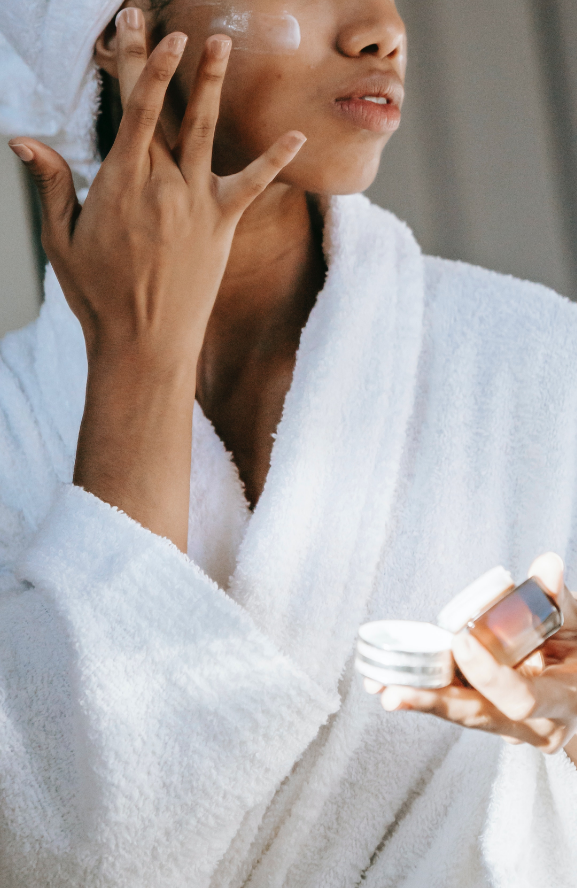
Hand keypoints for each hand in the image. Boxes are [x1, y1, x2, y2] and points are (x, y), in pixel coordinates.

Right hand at [8, 8, 304, 550]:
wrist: (144, 342)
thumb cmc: (99, 296)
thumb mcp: (63, 240)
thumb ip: (52, 185)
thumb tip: (24, 140)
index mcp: (120, 182)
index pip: (130, 108)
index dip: (137, 64)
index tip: (140, 27)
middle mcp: (162, 183)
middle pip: (165, 110)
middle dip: (163, 60)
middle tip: (165, 20)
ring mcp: (196, 202)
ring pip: (207, 132)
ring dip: (214, 85)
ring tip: (223, 44)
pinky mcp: (222, 225)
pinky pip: (253, 185)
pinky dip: (274, 160)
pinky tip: (295, 134)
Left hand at [364, 553, 576, 758]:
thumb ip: (559, 598)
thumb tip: (547, 564)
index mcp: (562, 703)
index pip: (520, 698)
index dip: (489, 674)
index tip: (461, 642)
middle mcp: (533, 726)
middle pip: (476, 716)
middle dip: (434, 702)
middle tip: (395, 690)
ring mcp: (507, 727)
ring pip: (459, 714)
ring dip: (418, 698)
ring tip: (379, 684)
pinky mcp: (487, 716)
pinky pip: (453, 704)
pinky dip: (422, 692)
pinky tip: (387, 679)